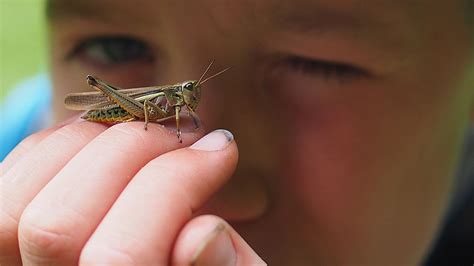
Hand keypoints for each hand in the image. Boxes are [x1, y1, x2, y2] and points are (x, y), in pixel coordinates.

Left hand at [0, 117, 264, 264]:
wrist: (155, 263)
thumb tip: (202, 234)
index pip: (118, 257)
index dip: (173, 186)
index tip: (220, 150)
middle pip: (55, 225)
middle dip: (130, 154)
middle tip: (183, 136)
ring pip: (14, 205)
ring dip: (89, 143)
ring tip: (146, 136)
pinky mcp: (10, 248)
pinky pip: (6, 187)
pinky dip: (57, 145)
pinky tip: (106, 144)